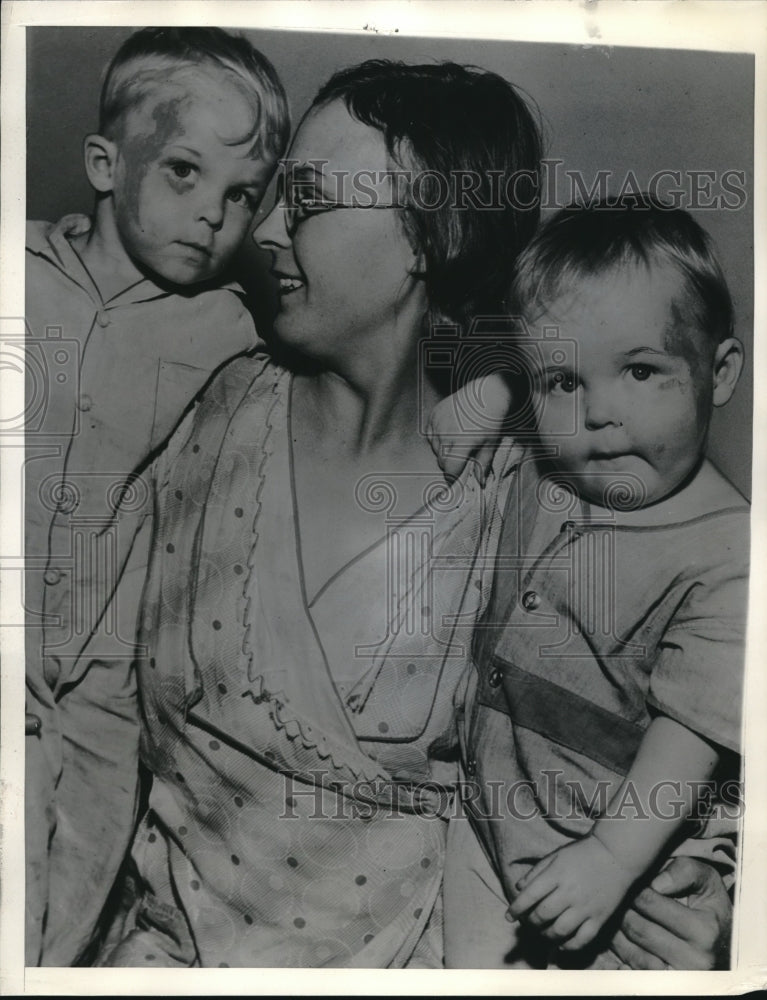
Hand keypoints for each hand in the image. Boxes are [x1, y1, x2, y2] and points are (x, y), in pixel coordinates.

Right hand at [426, 375, 510, 483]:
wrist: (486, 393)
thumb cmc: (491, 419)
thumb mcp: (491, 443)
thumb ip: (483, 463)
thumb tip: (480, 482)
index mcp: (463, 441)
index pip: (450, 468)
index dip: (453, 476)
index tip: (456, 479)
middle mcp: (448, 432)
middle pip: (441, 460)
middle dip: (449, 463)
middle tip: (459, 459)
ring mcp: (439, 422)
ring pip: (434, 448)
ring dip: (442, 450)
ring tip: (455, 443)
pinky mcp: (434, 414)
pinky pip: (430, 434)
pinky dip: (436, 437)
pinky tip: (448, 433)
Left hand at [508, 836, 637, 950]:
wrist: (615, 855)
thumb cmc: (582, 854)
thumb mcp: (556, 856)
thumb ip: (536, 872)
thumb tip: (519, 889)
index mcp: (556, 875)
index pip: (530, 896)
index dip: (516, 909)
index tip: (508, 917)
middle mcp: (569, 892)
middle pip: (543, 915)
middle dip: (530, 923)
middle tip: (528, 923)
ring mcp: (585, 907)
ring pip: (560, 930)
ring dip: (546, 935)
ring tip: (543, 932)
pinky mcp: (600, 918)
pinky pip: (583, 939)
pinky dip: (570, 946)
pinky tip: (562, 943)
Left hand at [611, 856, 731, 968]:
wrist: (723, 939)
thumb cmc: (708, 904)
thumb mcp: (706, 879)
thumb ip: (683, 871)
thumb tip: (656, 884)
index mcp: (705, 931)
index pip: (650, 902)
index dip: (636, 889)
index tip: (636, 884)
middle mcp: (696, 960)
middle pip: (638, 928)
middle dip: (624, 909)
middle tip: (623, 899)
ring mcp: (681, 977)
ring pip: (632, 952)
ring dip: (618, 931)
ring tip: (621, 916)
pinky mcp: (667, 986)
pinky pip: (634, 971)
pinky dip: (622, 953)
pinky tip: (624, 938)